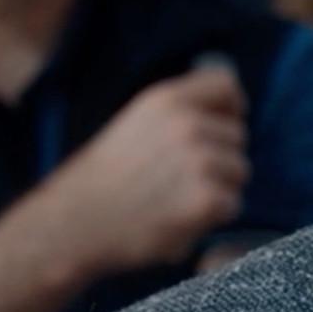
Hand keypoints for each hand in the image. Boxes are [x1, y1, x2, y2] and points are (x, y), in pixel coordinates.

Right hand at [30, 66, 248, 280]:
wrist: (73, 225)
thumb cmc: (105, 179)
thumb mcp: (136, 123)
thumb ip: (180, 112)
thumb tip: (230, 107)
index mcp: (166, 100)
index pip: (226, 86)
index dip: (230, 108)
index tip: (223, 126)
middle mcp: (186, 125)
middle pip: (238, 135)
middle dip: (220, 157)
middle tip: (179, 178)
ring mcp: (199, 162)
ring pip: (239, 171)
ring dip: (218, 188)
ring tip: (175, 197)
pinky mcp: (206, 199)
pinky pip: (231, 204)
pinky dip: (212, 216)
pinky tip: (179, 217)